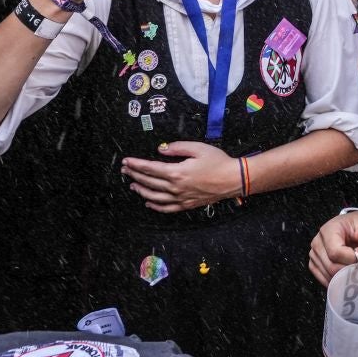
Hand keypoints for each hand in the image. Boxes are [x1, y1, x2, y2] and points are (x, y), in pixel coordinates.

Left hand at [121, 140, 240, 212]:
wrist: (232, 179)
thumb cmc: (218, 162)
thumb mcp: (198, 148)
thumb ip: (177, 148)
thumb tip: (160, 149)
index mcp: (177, 172)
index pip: (150, 168)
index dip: (136, 164)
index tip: (127, 161)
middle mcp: (175, 187)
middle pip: (149, 182)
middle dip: (135, 175)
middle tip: (125, 170)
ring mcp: (180, 198)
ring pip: (154, 196)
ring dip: (141, 190)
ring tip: (132, 185)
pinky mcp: (186, 204)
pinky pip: (166, 208)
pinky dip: (155, 206)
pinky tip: (148, 202)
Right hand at [310, 209, 357, 285]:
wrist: (352, 230)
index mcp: (328, 231)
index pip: (335, 253)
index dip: (352, 258)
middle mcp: (317, 243)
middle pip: (332, 267)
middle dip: (351, 268)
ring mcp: (314, 256)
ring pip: (329, 276)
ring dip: (346, 275)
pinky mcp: (315, 265)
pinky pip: (325, 280)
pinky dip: (339, 280)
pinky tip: (349, 273)